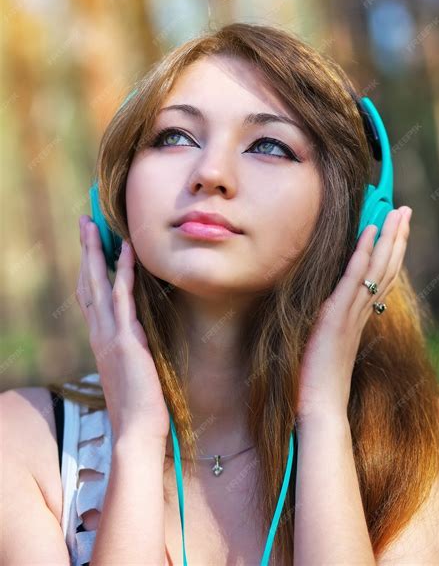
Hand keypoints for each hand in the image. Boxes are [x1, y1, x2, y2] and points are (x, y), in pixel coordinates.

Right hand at [76, 215, 169, 443]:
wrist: (138, 431)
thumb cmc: (139, 404)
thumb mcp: (133, 368)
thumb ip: (131, 347)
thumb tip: (138, 332)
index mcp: (101, 340)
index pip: (91, 296)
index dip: (89, 269)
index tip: (91, 247)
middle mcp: (99, 334)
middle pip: (87, 283)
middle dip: (86, 251)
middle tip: (84, 223)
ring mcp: (109, 336)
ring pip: (98, 285)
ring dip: (95, 252)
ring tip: (93, 225)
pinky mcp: (125, 340)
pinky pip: (122, 299)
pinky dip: (122, 272)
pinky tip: (126, 251)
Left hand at [296, 206, 411, 424]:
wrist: (318, 406)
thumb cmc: (316, 380)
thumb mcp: (325, 343)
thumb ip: (331, 324)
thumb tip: (325, 309)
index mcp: (359, 318)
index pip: (381, 278)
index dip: (390, 252)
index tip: (396, 230)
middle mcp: (361, 312)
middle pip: (387, 268)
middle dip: (398, 238)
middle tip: (406, 211)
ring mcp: (352, 313)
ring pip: (378, 269)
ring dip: (388, 238)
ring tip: (397, 213)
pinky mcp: (338, 316)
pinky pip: (354, 279)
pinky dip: (363, 254)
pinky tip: (369, 233)